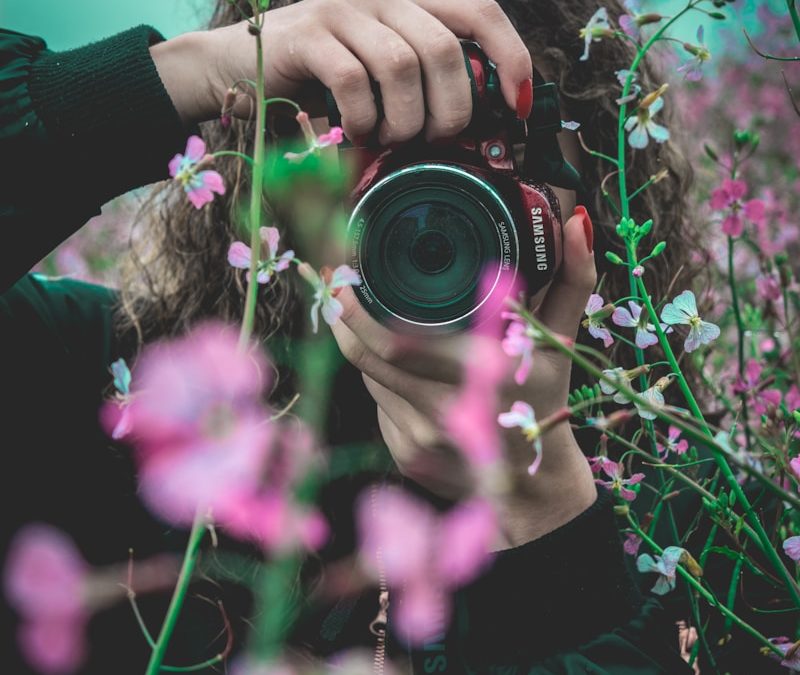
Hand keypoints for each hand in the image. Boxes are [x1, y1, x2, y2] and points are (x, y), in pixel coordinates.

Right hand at [152, 0, 532, 141]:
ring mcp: (343, 9)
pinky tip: (358, 131)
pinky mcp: (308, 35)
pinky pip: (355, 80)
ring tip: (390, 138)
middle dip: (450, 110)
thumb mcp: (382, 73)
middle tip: (433, 140)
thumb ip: (425, 79)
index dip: (510, 56)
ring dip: (405, 121)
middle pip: (447, 48)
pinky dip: (364, 118)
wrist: (239, 64)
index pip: (480, 11)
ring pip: (404, 65)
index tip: (519, 105)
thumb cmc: (322, 79)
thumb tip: (475, 122)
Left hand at [330, 207, 598, 546]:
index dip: (362, 310)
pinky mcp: (409, 457)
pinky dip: (380, 380)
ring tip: (355, 316)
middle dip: (346, 319)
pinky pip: (379, 405)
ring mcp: (426, 438)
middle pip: (374, 358)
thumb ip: (572, 280)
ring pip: (372, 379)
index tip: (347, 276)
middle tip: (337, 287)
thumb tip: (576, 223)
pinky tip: (390, 365)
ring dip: (360, 345)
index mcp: (489, 374)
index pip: (400, 342)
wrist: (536, 489)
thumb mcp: (560, 340)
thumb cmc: (547, 399)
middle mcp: (453, 411)